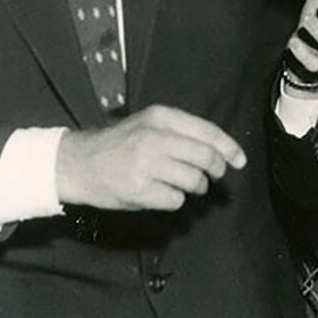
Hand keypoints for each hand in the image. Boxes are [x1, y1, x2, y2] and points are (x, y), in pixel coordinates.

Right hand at [55, 104, 247, 210]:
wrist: (77, 163)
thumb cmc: (118, 144)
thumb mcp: (148, 124)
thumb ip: (180, 132)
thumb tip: (220, 151)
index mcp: (160, 117)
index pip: (207, 132)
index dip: (229, 148)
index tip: (240, 160)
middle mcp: (154, 138)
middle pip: (205, 158)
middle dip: (216, 170)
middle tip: (213, 177)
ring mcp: (146, 164)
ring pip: (193, 181)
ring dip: (196, 187)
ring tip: (183, 185)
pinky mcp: (139, 190)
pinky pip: (175, 200)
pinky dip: (174, 200)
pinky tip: (160, 193)